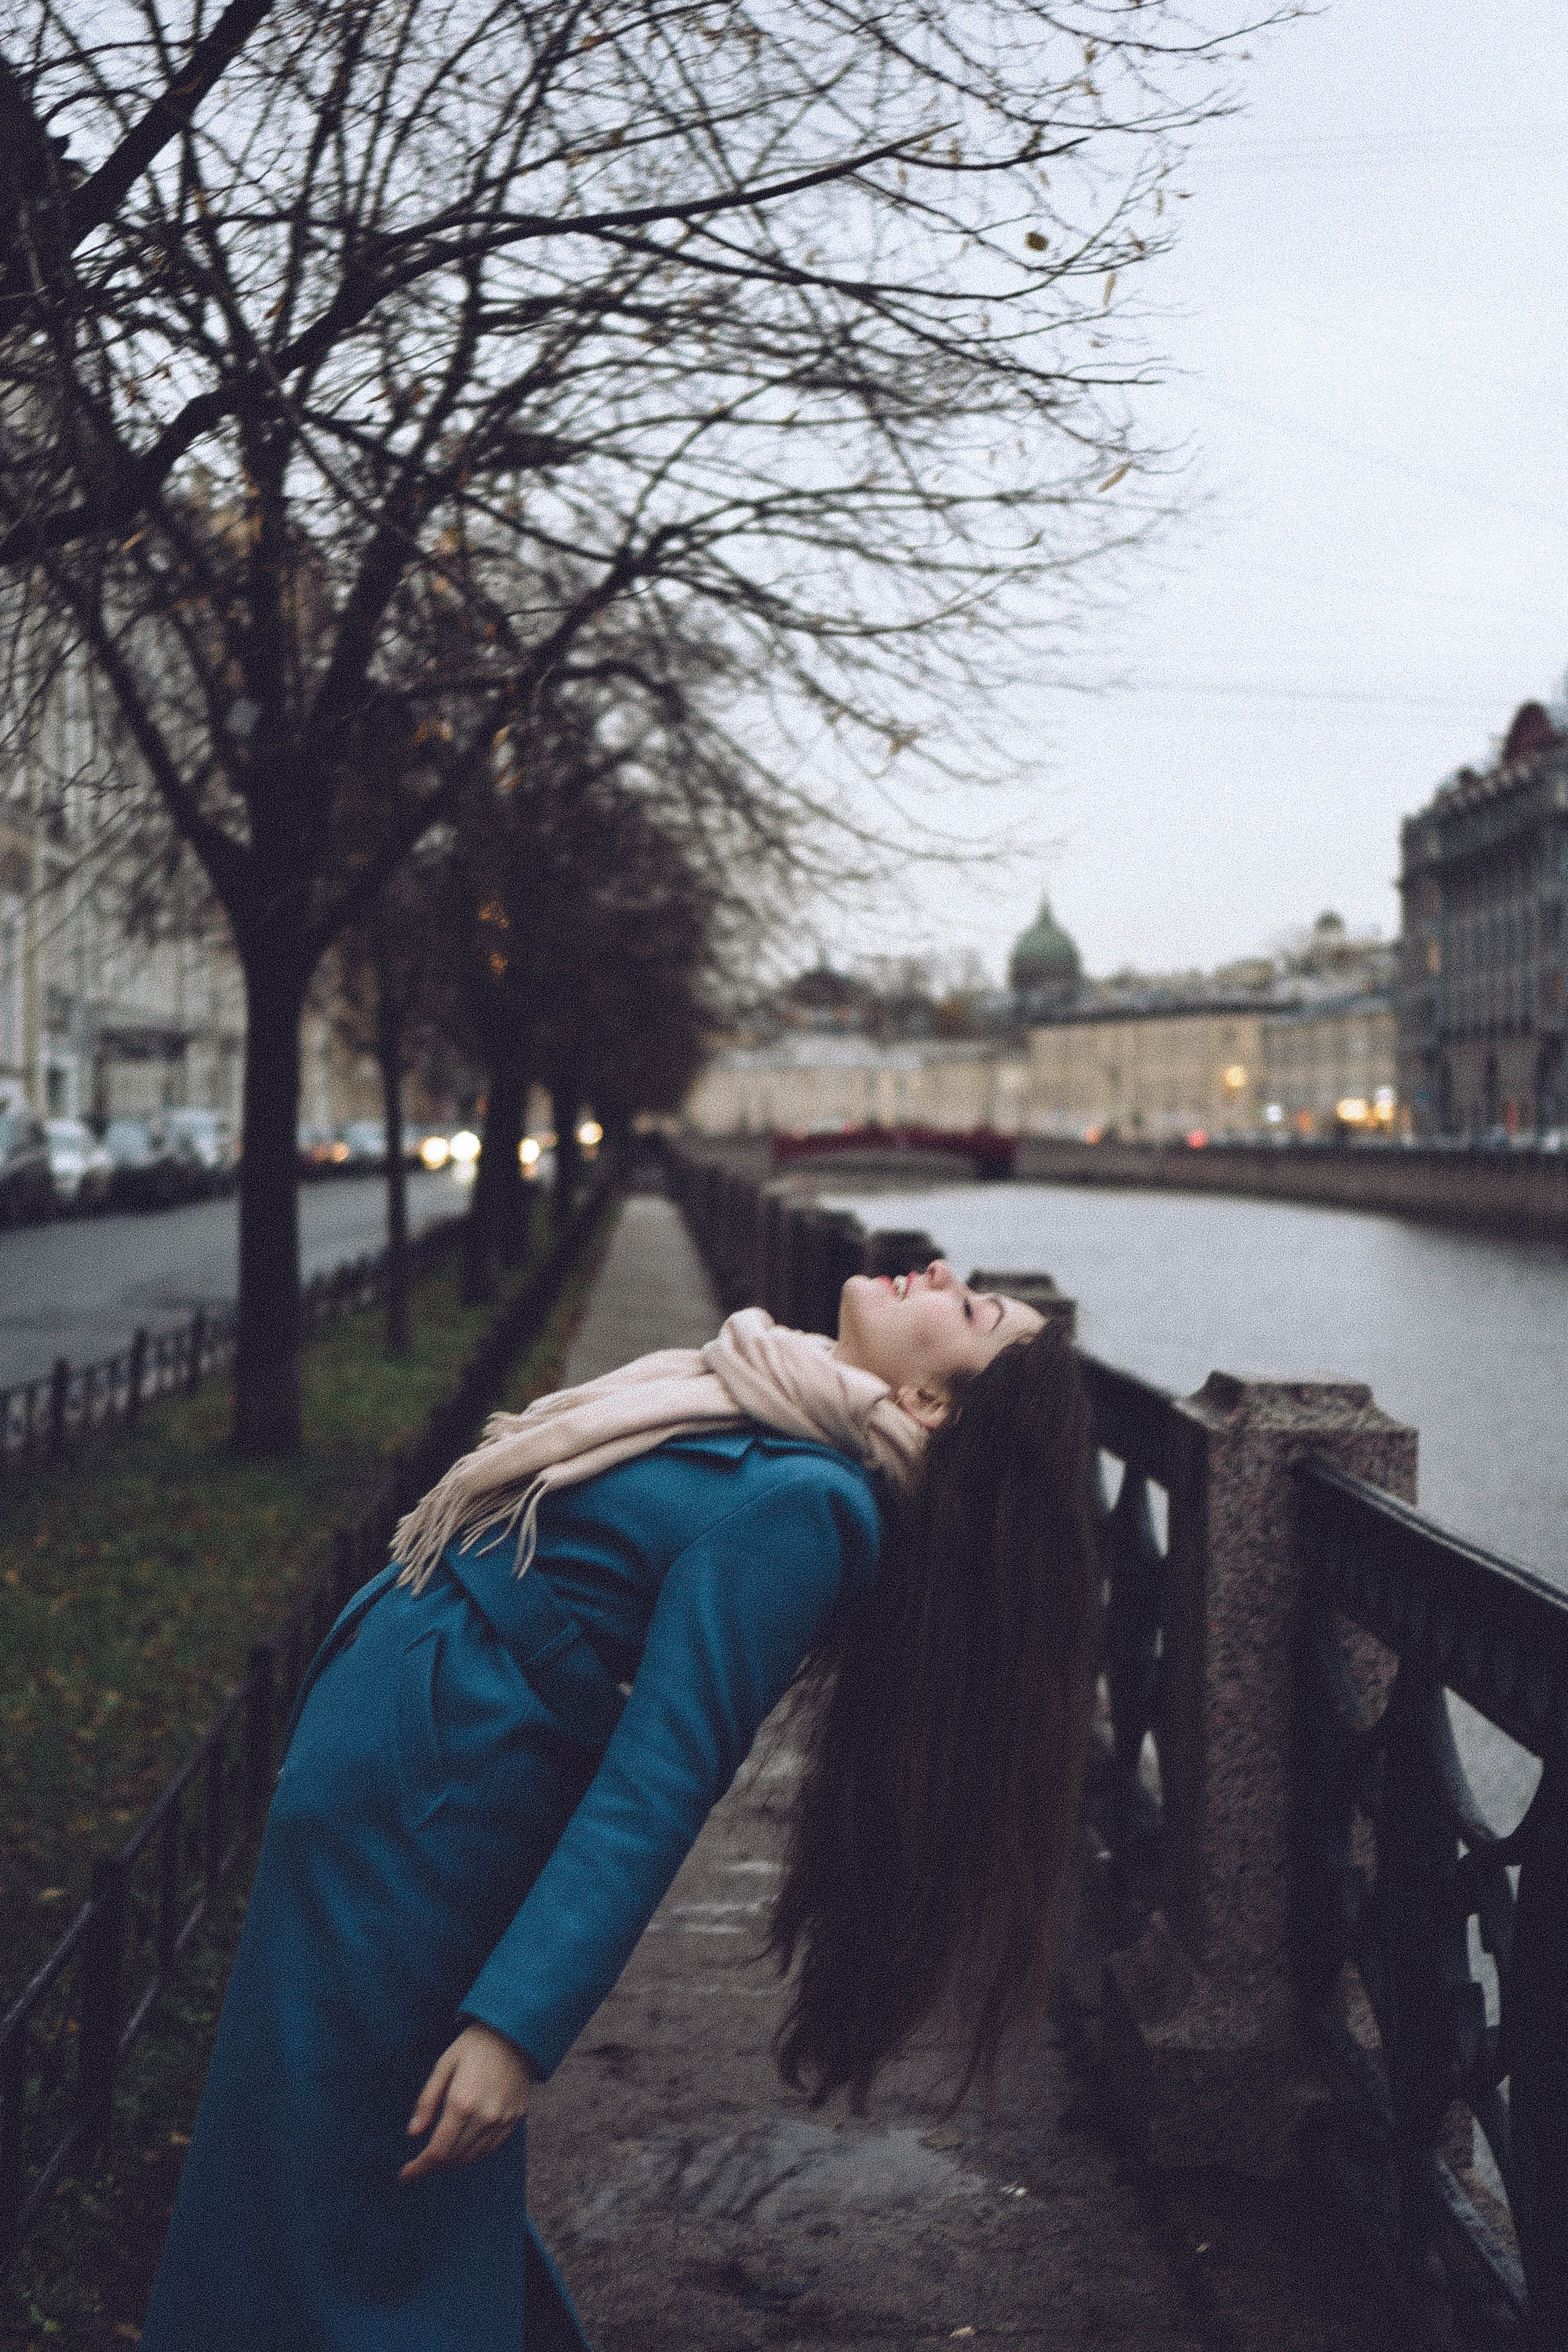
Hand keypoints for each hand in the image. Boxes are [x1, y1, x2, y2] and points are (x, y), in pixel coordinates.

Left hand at [400, 2023, 531, 2181]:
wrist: (515, 2032)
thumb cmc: (474, 2045)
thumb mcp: (444, 2065)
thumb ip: (427, 2100)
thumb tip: (412, 2133)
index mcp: (462, 2103)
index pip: (438, 2151)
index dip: (419, 2167)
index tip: (404, 2175)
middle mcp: (484, 2117)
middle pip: (454, 2157)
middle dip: (432, 2167)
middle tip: (417, 2167)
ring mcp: (502, 2119)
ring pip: (473, 2156)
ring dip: (452, 2163)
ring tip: (436, 2160)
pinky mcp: (514, 2118)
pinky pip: (491, 2147)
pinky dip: (473, 2155)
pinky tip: (461, 2150)